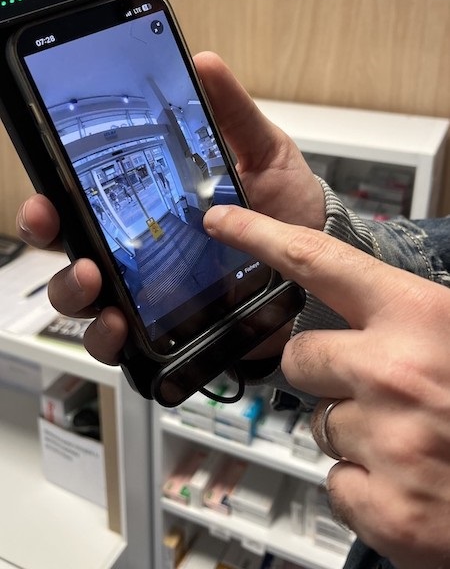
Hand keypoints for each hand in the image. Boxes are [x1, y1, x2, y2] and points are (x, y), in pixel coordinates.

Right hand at [16, 52, 324, 364]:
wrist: (324, 264)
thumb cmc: (288, 205)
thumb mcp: (263, 151)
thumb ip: (232, 112)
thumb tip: (205, 63)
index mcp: (153, 198)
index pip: (86, 196)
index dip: (56, 197)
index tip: (48, 194)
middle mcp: (142, 244)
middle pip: (72, 246)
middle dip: (53, 245)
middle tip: (66, 238)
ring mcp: (151, 290)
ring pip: (86, 298)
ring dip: (76, 294)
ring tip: (94, 286)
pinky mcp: (170, 329)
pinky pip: (124, 342)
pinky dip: (110, 339)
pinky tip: (119, 328)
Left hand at [203, 203, 449, 568]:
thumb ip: (411, 315)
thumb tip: (357, 299)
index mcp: (422, 316)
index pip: (318, 259)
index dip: (259, 234)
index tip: (220, 220)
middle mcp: (394, 371)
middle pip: (301, 354)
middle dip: (325, 370)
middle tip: (376, 387)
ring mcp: (387, 442)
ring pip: (320, 423)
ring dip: (355, 431)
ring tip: (410, 438)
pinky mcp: (383, 507)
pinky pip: (335, 482)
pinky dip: (365, 486)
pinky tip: (409, 482)